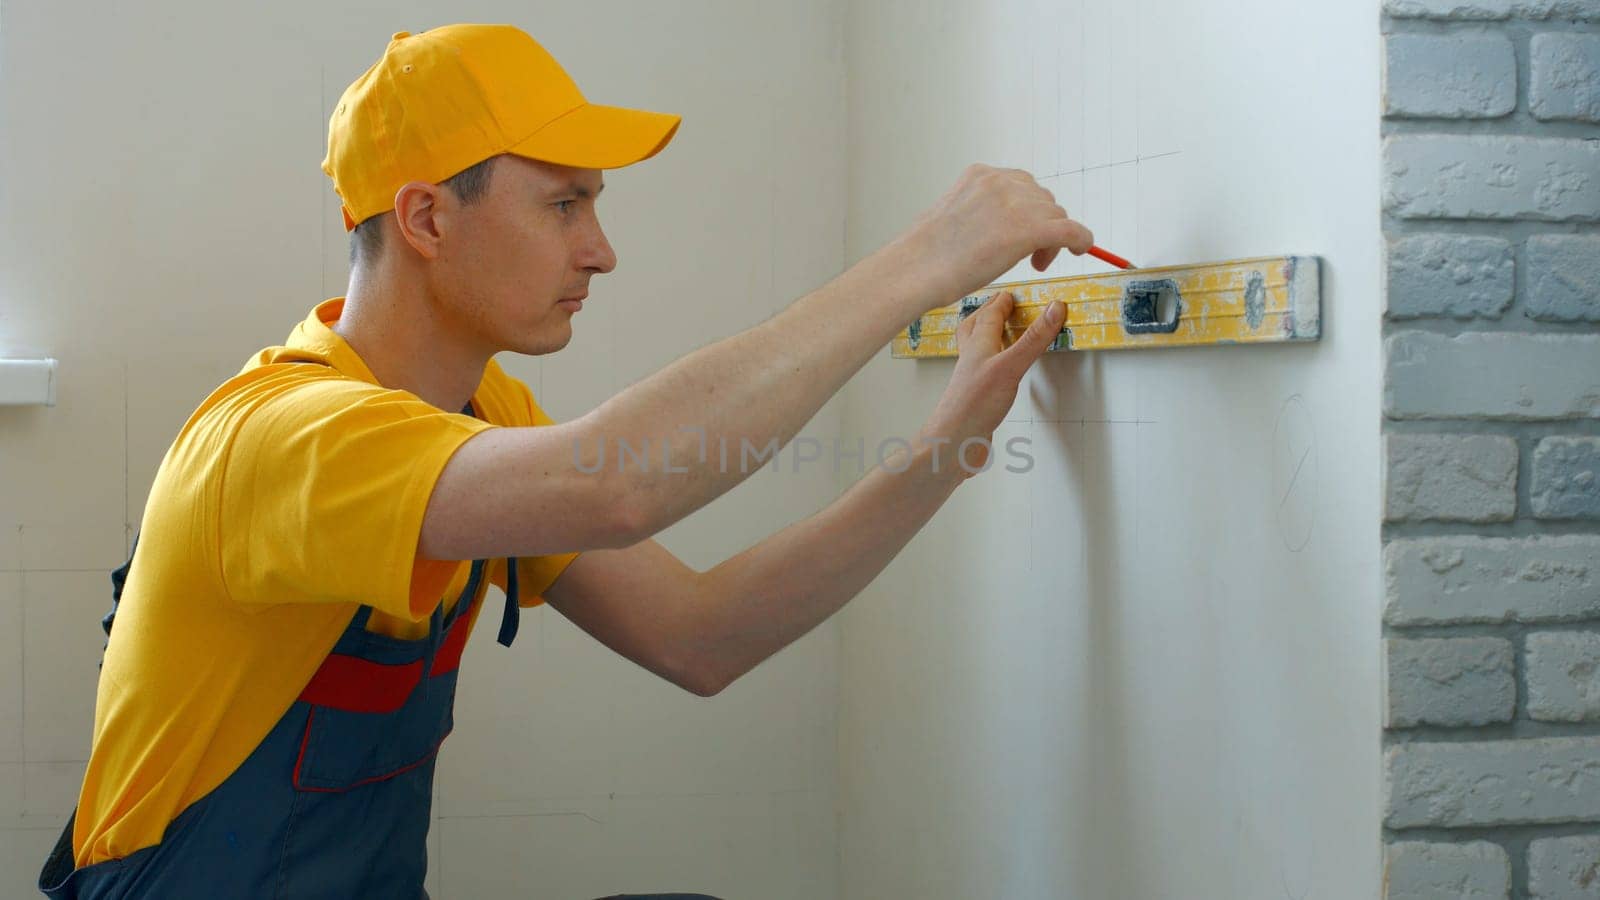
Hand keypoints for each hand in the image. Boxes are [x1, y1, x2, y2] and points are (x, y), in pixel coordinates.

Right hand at [903, 164, 1093, 306]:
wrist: (917, 269)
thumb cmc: (928, 254)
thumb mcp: (956, 216)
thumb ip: (984, 211)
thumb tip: (1008, 227)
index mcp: (981, 174)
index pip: (1023, 186)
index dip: (1029, 212)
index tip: (1023, 235)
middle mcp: (1001, 182)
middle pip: (1043, 200)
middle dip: (1042, 226)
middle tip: (1033, 258)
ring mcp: (1016, 203)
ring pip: (1056, 216)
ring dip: (1053, 238)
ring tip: (1036, 263)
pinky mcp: (1030, 229)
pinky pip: (1072, 230)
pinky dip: (1081, 240)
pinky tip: (1082, 249)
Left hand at [915, 291, 1064, 477]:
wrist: (951, 445)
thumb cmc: (972, 406)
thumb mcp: (1009, 367)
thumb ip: (1032, 339)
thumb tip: (1053, 309)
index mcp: (978, 346)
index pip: (990, 315)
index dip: (1003, 302)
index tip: (1013, 293)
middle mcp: (973, 360)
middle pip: (976, 328)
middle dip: (988, 313)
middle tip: (1000, 304)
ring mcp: (973, 380)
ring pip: (978, 350)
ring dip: (987, 336)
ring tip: (997, 331)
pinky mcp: (977, 400)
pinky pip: (985, 373)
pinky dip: (993, 364)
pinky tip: (999, 371)